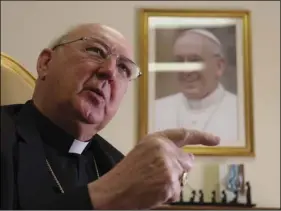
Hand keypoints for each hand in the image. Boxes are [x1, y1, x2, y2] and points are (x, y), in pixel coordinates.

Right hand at [88, 128, 219, 208]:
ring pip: (182, 177)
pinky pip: (177, 191)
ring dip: (173, 182)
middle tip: (164, 173)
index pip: (185, 135)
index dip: (202, 137)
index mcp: (157, 139)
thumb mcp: (144, 150)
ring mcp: (169, 168)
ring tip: (154, 183)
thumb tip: (190, 158)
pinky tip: (154, 191)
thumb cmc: (128, 170)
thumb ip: (165, 149)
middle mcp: (166, 150)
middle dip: (180, 168)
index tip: (216, 140)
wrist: (115, 189)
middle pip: (187, 161)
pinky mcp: (171, 184)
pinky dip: (169, 194)